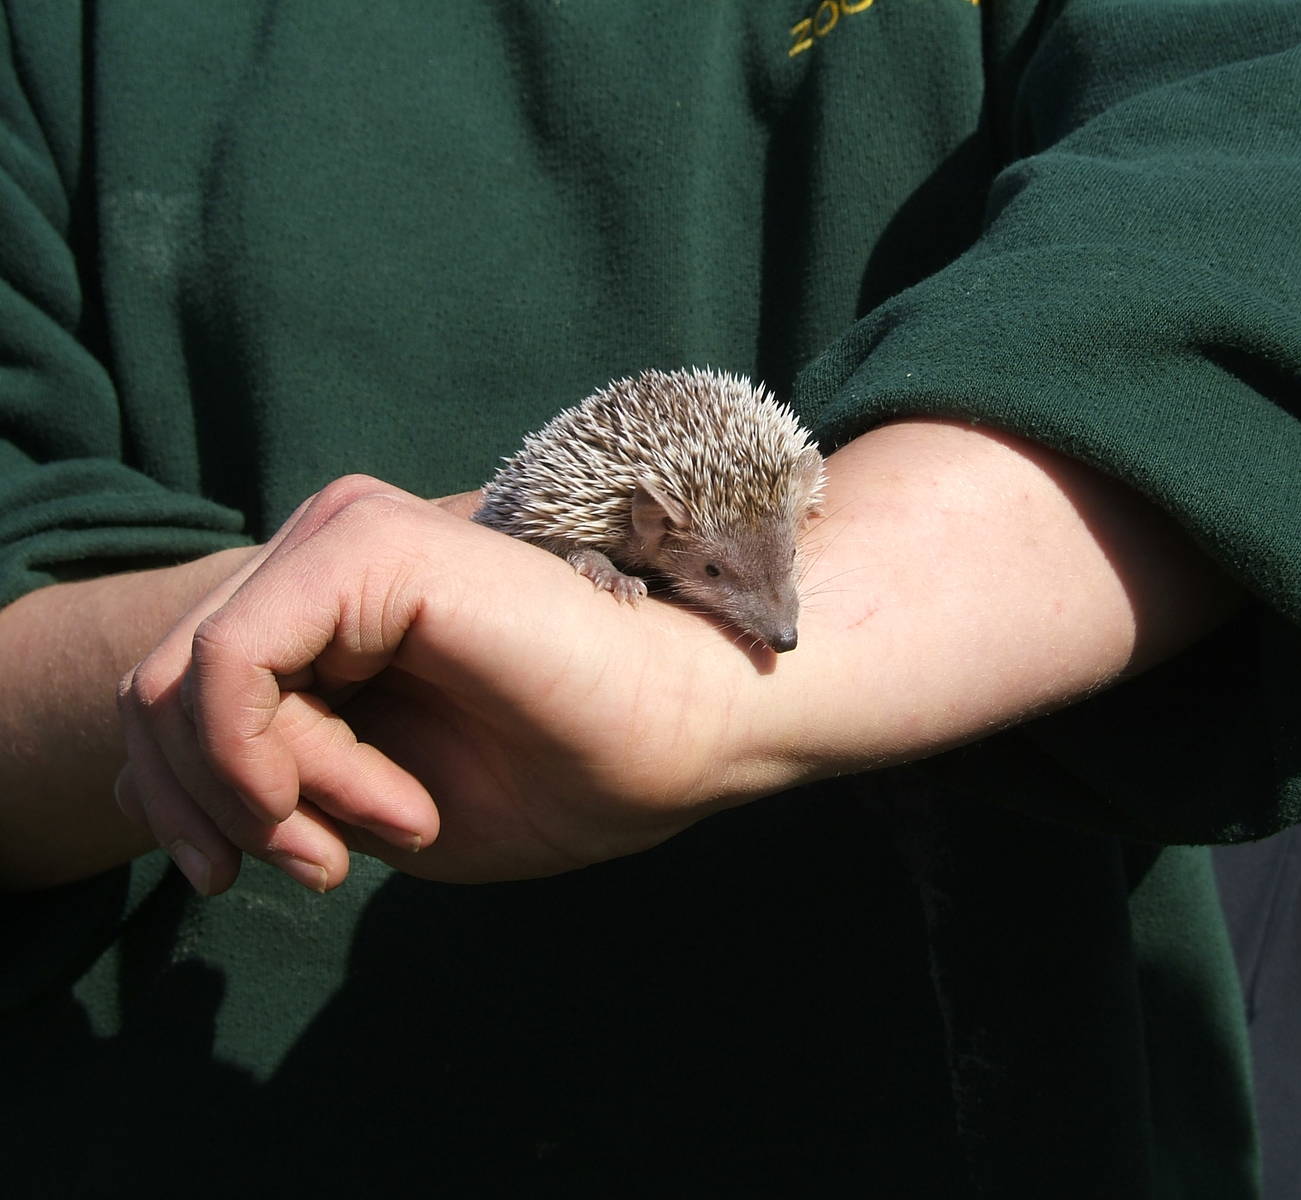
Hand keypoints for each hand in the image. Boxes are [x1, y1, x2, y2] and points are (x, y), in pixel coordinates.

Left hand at [115, 475, 762, 893]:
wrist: (690, 733)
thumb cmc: (562, 773)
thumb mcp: (369, 802)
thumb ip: (265, 775)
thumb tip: (147, 776)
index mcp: (328, 602)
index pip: (173, 690)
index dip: (183, 803)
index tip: (266, 874)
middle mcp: (325, 548)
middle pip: (157, 688)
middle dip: (207, 807)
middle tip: (317, 866)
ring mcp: (343, 533)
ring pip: (181, 681)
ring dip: (261, 792)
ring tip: (381, 826)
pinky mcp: (368, 544)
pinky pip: (232, 667)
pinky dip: (273, 761)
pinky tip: (380, 800)